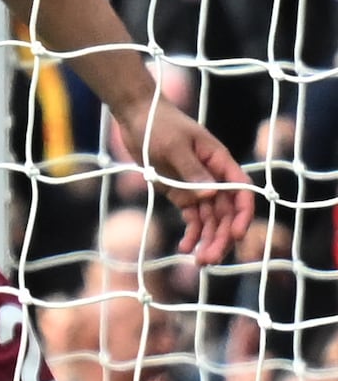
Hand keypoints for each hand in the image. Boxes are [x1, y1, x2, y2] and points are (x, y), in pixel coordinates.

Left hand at [118, 90, 259, 264]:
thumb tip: (210, 196)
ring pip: (211, 218)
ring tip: (200, 262)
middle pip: (226, 212)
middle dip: (221, 236)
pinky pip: (192, 217)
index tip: (235, 235)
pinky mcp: (181, 193)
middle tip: (209, 259)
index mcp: (220, 163)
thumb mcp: (174, 146)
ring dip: (208, 240)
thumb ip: (191, 171)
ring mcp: (198, 187)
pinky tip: (185, 248)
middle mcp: (214, 177)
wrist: (137, 117)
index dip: (242, 215)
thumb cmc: (159, 125)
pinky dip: (192, 232)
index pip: (241, 192)